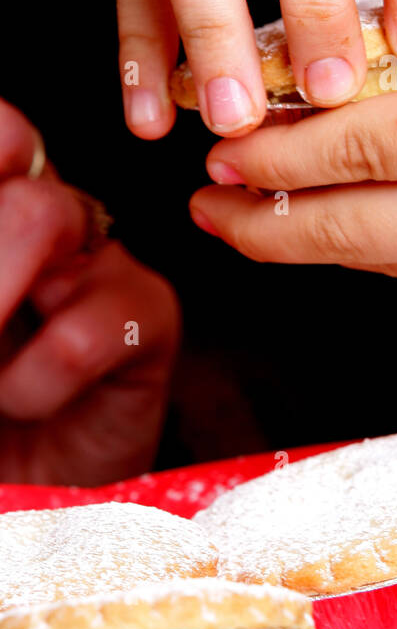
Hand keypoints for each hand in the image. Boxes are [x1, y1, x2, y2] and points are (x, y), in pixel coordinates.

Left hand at [0, 100, 179, 483]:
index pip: (4, 130)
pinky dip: (38, 378)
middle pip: (15, 142)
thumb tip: (19, 259)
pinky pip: (89, 326)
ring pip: (49, 211)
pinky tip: (27, 400)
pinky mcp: (149, 316)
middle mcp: (41, 216)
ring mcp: (98, 259)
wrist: (26, 498)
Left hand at [188, 0, 396, 324]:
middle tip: (205, 206)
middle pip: (344, 224)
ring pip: (376, 260)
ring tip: (249, 230)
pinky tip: (353, 241)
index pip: (358, 139)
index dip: (280, 146)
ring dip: (301, 244)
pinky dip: (368, 258)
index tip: (226, 144)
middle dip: (261, 215)